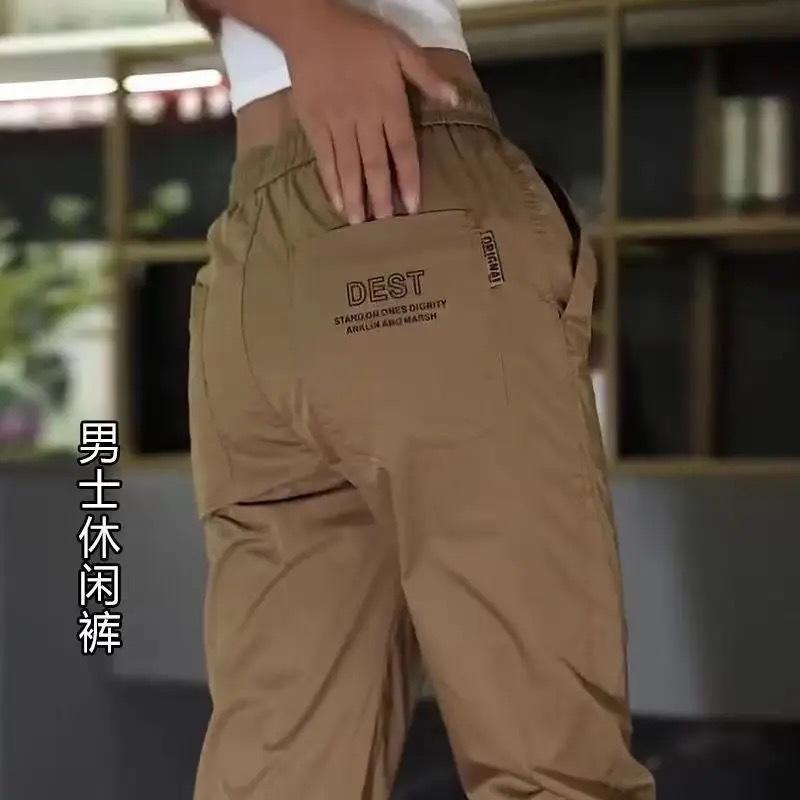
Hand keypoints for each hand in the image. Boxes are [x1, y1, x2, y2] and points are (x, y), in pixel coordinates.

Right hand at [283, 2, 458, 223]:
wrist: (310, 25)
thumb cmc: (359, 36)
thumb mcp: (400, 46)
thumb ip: (426, 76)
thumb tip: (455, 100)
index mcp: (388, 102)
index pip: (402, 148)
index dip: (408, 178)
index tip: (412, 205)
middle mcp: (363, 118)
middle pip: (375, 164)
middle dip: (380, 196)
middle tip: (386, 225)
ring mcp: (336, 123)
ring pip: (349, 166)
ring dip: (355, 196)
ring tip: (359, 223)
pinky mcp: (314, 124)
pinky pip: (324, 159)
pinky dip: (331, 182)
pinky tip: (337, 202)